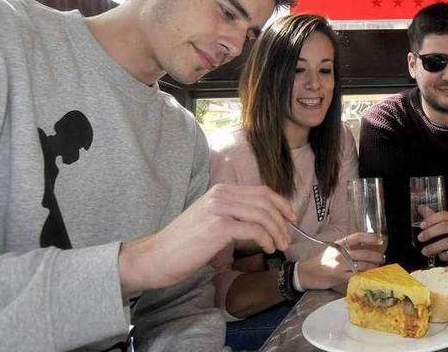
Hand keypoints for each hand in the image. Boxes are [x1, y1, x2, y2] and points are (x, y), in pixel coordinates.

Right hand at [118, 183, 295, 297]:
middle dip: (282, 220)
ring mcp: (219, 209)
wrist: (156, 256)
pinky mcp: (218, 226)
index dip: (280, 203)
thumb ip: (231, 214)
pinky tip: (267, 249)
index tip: (291, 218)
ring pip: (262, 214)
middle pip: (265, 201)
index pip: (261, 191)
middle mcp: (221, 195)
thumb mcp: (208, 219)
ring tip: (280, 246)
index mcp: (220, 191)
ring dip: (277, 231)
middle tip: (288, 237)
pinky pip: (254, 230)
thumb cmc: (182, 244)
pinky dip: (266, 239)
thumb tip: (260, 221)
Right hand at [297, 232, 385, 289]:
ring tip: (377, 267)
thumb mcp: (332, 249)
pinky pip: (356, 276)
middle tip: (382, 258)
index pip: (357, 237)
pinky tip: (368, 277)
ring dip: (373, 267)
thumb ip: (346, 248)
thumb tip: (364, 247)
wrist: (305, 273)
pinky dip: (364, 276)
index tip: (380, 239)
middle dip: (376, 256)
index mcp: (339, 244)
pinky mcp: (339, 277)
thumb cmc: (320, 261)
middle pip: (363, 253)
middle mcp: (340, 253)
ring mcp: (340, 265)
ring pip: (362, 265)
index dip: (370, 237)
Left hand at [417, 206, 447, 260]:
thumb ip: (434, 217)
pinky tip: (439, 256)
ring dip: (433, 247)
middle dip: (430, 232)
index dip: (431, 219)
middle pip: (445, 227)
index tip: (422, 225)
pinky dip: (443, 255)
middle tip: (420, 238)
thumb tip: (420, 208)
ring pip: (447, 242)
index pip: (444, 215)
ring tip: (425, 251)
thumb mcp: (447, 224)